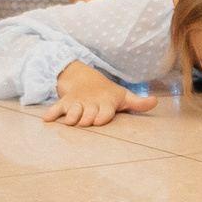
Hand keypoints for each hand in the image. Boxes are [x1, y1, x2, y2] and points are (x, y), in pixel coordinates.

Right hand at [42, 83, 156, 126]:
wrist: (85, 79)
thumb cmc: (108, 94)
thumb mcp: (124, 97)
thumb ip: (139, 103)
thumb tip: (155, 101)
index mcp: (106, 103)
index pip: (105, 111)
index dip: (102, 115)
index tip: (98, 121)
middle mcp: (91, 103)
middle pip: (88, 113)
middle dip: (86, 117)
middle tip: (85, 122)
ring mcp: (77, 103)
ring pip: (73, 111)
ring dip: (71, 116)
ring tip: (70, 122)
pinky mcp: (65, 103)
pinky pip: (57, 108)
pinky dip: (52, 113)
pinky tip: (47, 120)